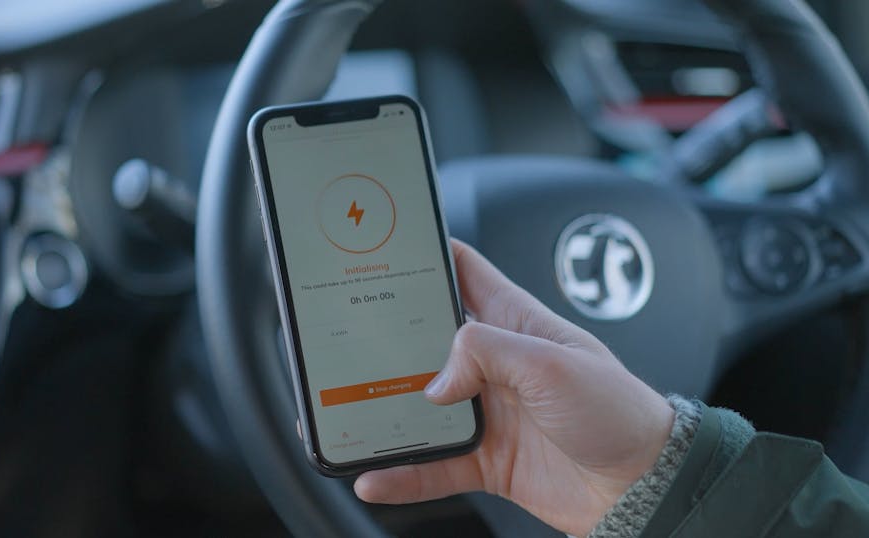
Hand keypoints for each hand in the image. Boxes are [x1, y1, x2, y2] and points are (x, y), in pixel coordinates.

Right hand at [354, 239, 673, 536]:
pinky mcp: (485, 456)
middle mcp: (494, 362)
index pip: (463, 270)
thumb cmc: (617, 411)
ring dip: (387, 412)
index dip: (425, 254)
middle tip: (345, 337)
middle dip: (387, 339)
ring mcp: (487, 410)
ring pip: (421, 407)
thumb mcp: (553, 364)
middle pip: (425, 340)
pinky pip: (433, 464)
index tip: (383, 247)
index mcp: (514, 321)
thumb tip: (435, 380)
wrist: (642, 486)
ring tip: (347, 415)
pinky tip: (376, 476)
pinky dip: (403, 473)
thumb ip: (487, 354)